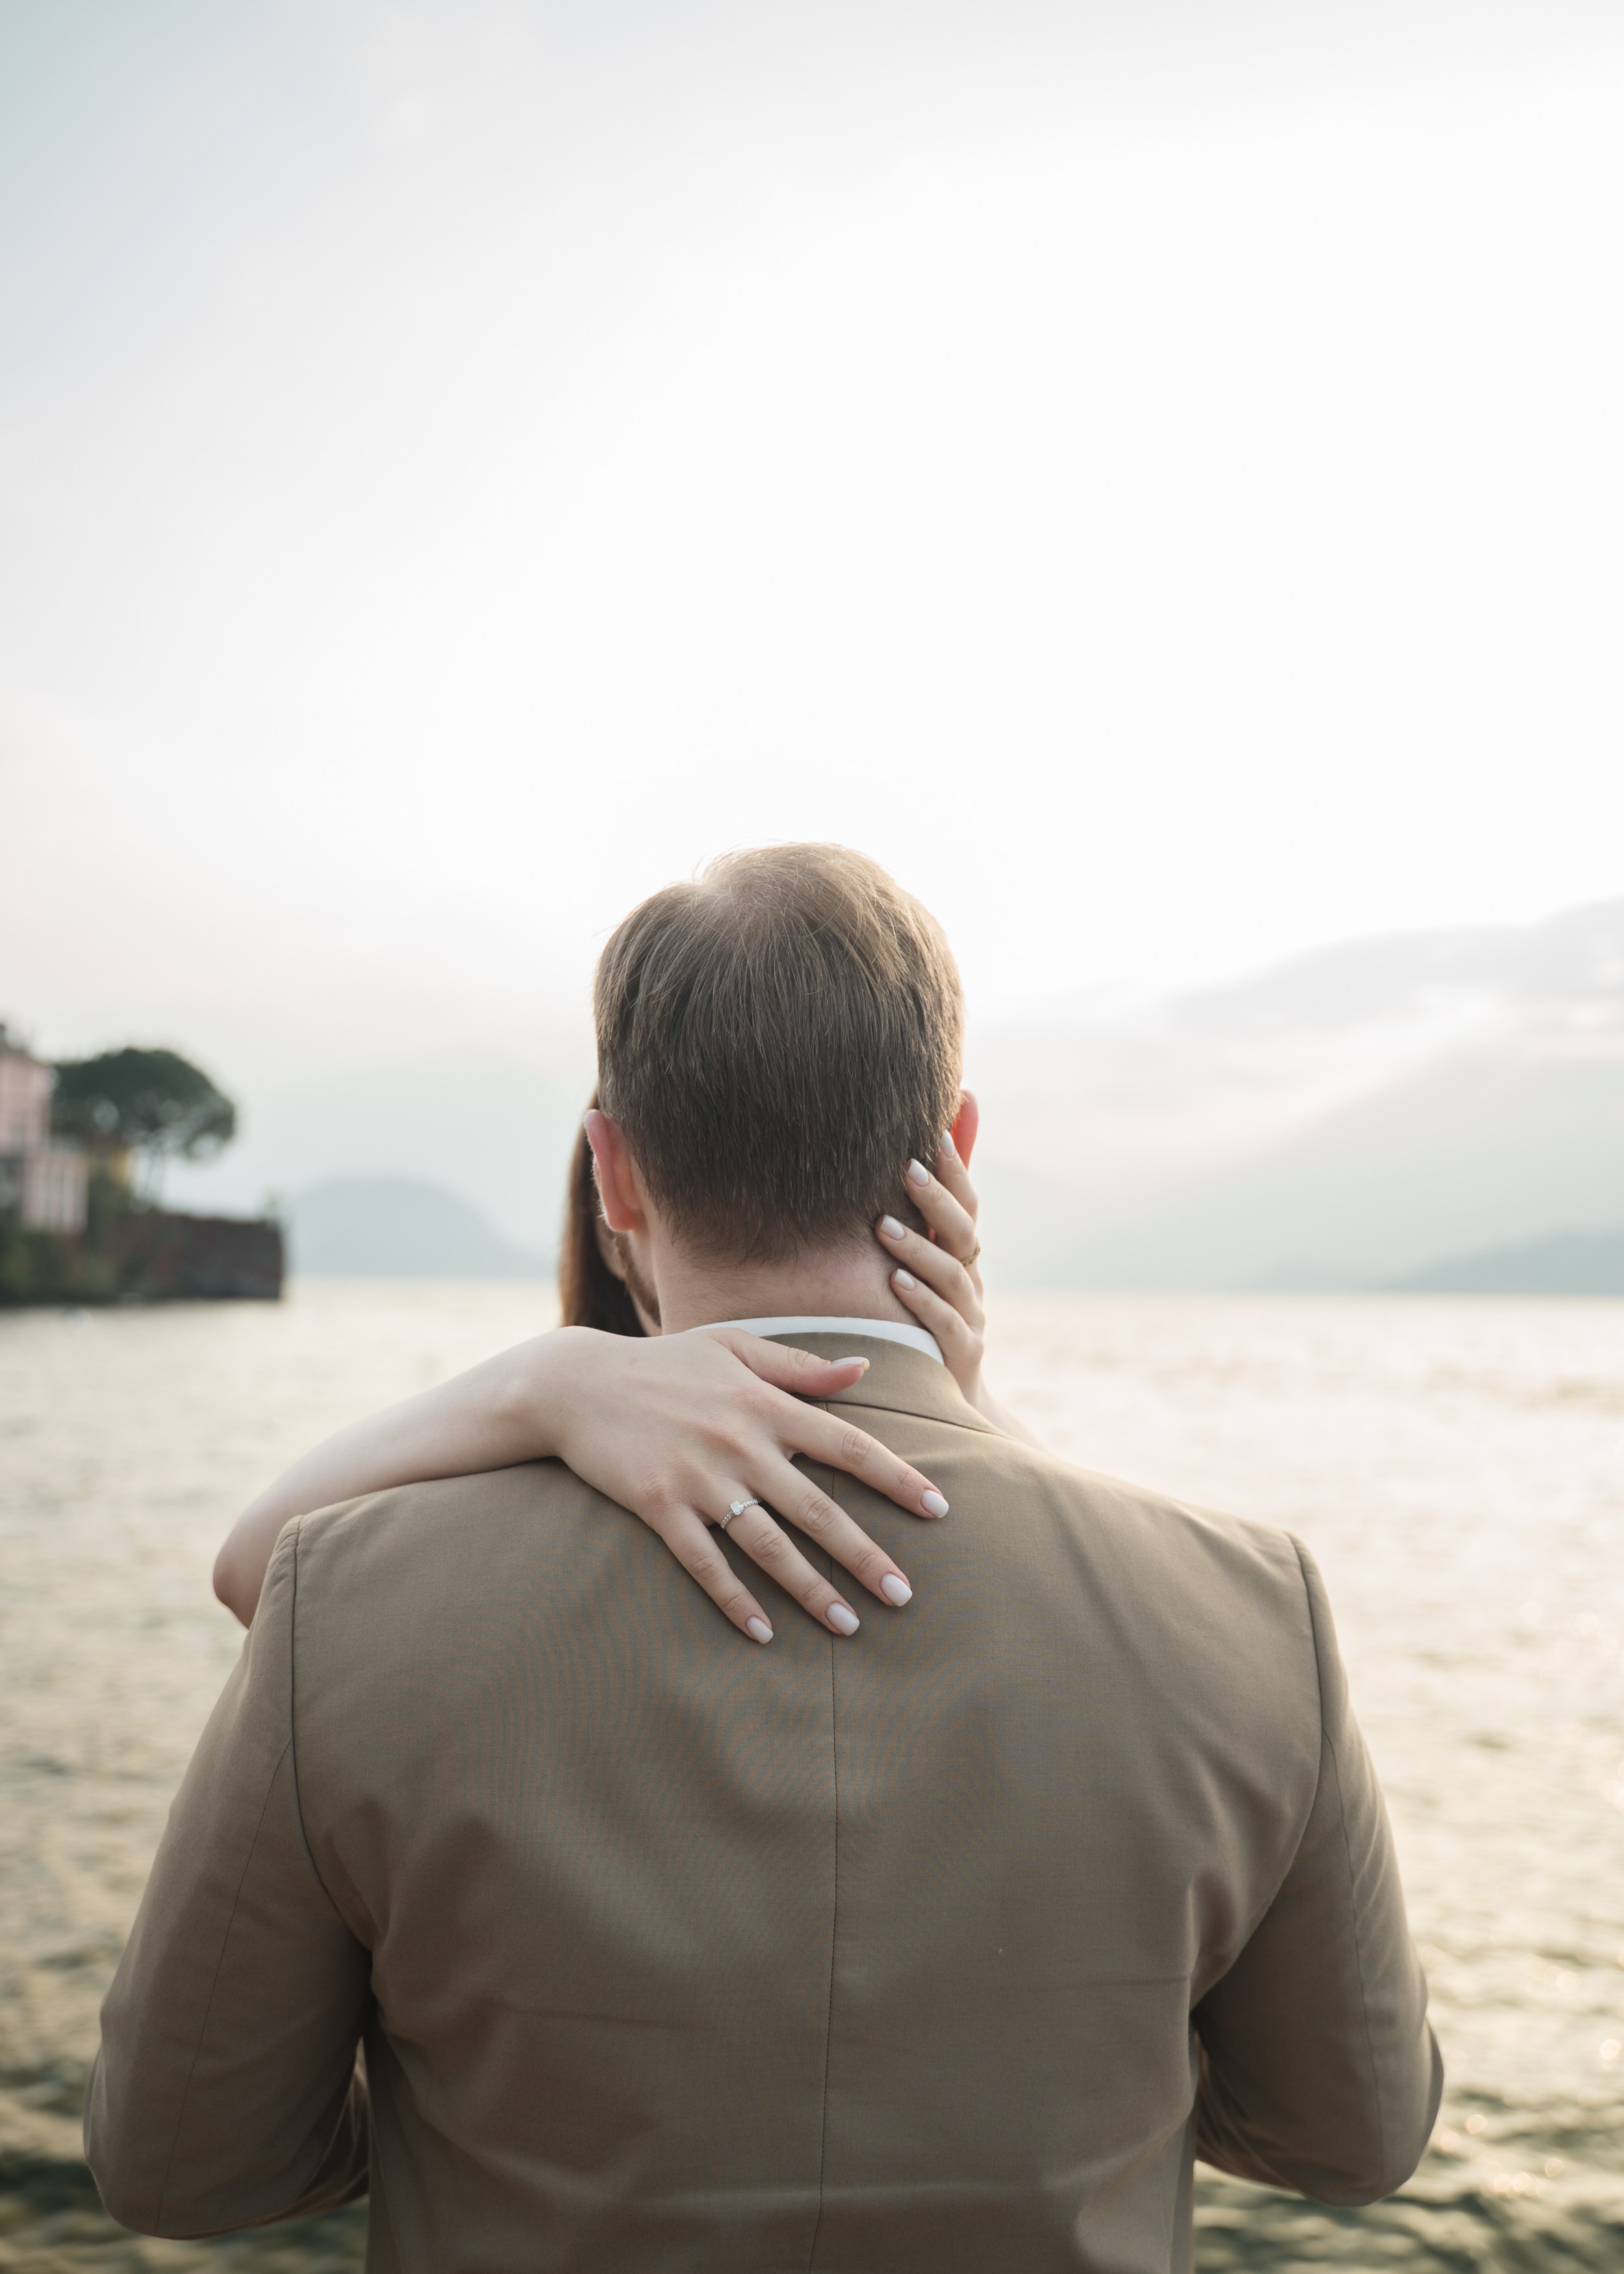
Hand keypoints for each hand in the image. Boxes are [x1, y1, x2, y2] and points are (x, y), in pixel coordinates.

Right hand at [543, 1326, 949, 1645]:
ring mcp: (698, 1478)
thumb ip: (800, 1366)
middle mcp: (740, 1443)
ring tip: (847, 1626)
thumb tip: (864, 1369)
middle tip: (904, 1595)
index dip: (896, 1477)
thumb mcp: (732, 1347)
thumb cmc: (662, 1363)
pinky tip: (762, 1633)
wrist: (575, 1383)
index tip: (938, 1508)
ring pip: (767, 1544)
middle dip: (865, 1555)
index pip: (848, 1444)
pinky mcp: (657, 1506)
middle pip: (817, 1508)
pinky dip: (734, 1599)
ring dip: (810, 1589)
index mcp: (765, 1404)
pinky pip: (704, 1562)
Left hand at [874, 1119, 986, 1408]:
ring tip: (884, 1227)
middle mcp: (971, 1281)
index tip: (935, 1132)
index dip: (956, 1169)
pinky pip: (944, 1324)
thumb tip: (938, 1150)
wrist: (945, 1397)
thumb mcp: (928, 1266)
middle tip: (907, 1169)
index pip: (966, 1205)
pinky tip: (896, 1283)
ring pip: (952, 1277)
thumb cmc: (925, 1320)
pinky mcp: (961, 1353)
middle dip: (938, 1200)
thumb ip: (931, 1213)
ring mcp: (970, 1317)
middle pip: (964, 1233)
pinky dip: (922, 1301)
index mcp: (963, 1257)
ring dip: (919, 1249)